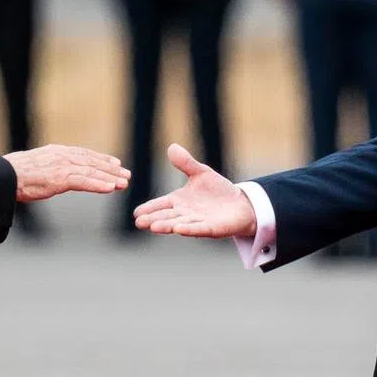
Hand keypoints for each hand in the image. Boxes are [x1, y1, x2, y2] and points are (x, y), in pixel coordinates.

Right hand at [3, 145, 130, 202]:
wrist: (4, 176)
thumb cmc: (14, 174)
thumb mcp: (36, 166)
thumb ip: (48, 168)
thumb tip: (51, 174)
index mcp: (56, 152)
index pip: (84, 154)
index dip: (101, 159)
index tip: (114, 163)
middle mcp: (62, 156)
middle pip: (92, 162)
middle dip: (110, 169)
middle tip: (125, 174)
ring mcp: (62, 166)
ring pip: (92, 171)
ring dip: (109, 178)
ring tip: (123, 183)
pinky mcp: (60, 178)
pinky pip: (84, 181)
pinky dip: (98, 184)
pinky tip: (110, 188)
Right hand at [133, 144, 255, 237]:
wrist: (240, 205)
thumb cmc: (217, 191)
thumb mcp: (201, 173)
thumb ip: (186, 163)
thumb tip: (171, 147)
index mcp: (179, 201)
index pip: (161, 205)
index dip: (149, 209)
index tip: (136, 213)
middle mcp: (185, 214)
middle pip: (166, 217)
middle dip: (153, 220)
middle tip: (139, 222)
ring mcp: (198, 223)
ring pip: (179, 224)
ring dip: (167, 226)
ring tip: (154, 227)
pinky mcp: (212, 229)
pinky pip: (199, 229)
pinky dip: (189, 230)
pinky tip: (179, 230)